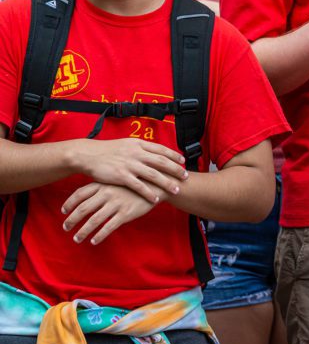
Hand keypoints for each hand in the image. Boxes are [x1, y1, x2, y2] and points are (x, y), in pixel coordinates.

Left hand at [62, 182, 156, 244]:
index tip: (63, 212)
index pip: (79, 194)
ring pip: (94, 220)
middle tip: (66, 228)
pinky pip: (108, 227)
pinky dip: (99, 235)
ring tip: (77, 239)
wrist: (155, 185)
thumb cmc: (133, 184)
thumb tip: (85, 195)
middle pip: (83, 209)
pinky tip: (94, 241)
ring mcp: (116, 204)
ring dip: (83, 231)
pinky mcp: (125, 213)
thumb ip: (101, 187)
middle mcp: (106, 194)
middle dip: (72, 220)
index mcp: (102, 185)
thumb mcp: (116, 181)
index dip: (69, 204)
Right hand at [71, 138, 185, 202]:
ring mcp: (129, 164)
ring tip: (175, 189)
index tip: (183, 161)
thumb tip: (154, 152)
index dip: (174, 155)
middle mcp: (136, 153)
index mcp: (138, 144)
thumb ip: (140, 148)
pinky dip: (148, 193)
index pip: (161, 149)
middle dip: (175, 169)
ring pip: (153, 174)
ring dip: (166, 183)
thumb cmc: (107, 151)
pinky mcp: (121, 176)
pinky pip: (138, 186)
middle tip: (185, 176)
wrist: (88, 154)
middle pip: (161, 162)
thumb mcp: (126, 144)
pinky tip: (156, 199)